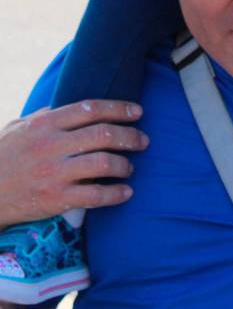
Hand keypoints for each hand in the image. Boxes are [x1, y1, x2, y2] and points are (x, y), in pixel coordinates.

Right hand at [0, 101, 148, 227]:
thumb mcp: (19, 127)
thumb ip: (46, 116)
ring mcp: (54, 173)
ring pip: (103, 163)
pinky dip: (115, 194)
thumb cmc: (2, 156)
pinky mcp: (55, 199)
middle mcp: (52, 145)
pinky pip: (94, 196)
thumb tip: (74, 108)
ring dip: (124, 164)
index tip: (138, 111)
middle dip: (130, 136)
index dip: (119, 108)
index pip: (91, 109)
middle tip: (143, 140)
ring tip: (130, 166)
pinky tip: (125, 192)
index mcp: (46, 124)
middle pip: (103, 134)